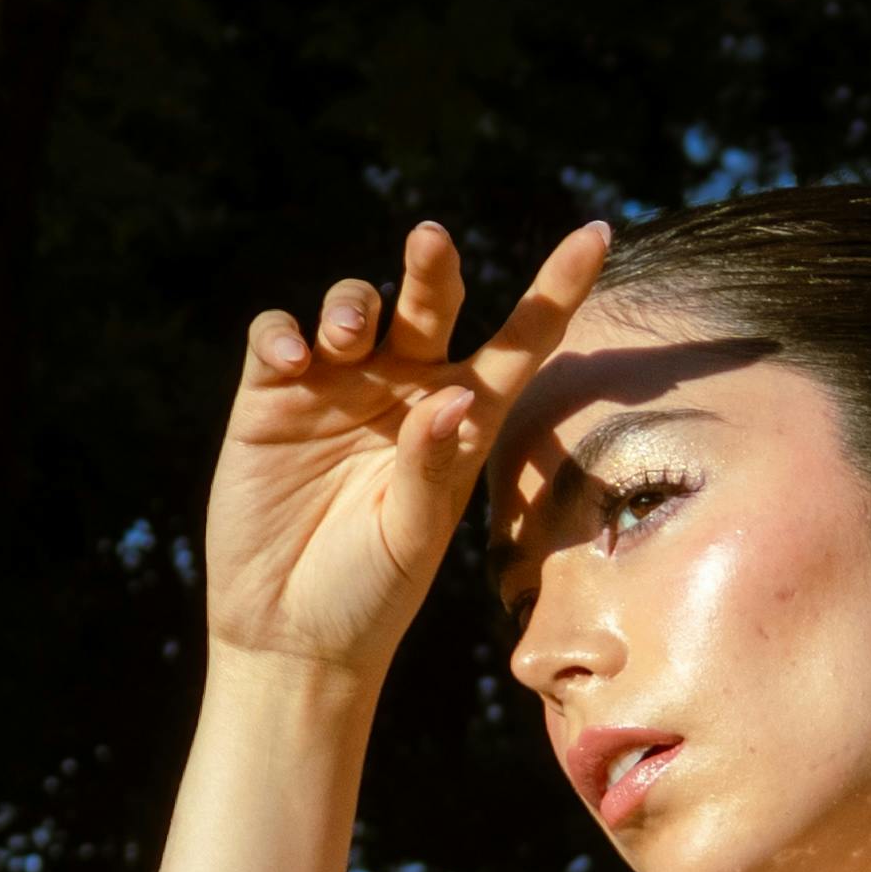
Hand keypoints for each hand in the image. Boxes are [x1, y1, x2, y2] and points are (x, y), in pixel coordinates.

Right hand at [203, 218, 606, 686]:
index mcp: (460, 423)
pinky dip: (283, 333)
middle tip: (431, 242)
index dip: (556, 288)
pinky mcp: (272, 394)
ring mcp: (337, 387)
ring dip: (353, 302)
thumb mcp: (411, 541)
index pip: (517, 342)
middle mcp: (403, 391)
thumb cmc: (369, 598)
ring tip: (350, 331)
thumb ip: (432, 469)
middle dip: (432, 268)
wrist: (291, 636)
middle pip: (428, 304)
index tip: (598, 235)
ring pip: (353, 306)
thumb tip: (451, 395)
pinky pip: (277, 335)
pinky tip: (293, 357)